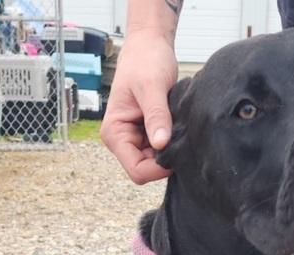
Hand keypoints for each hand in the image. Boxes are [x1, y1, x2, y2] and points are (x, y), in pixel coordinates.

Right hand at [101, 32, 177, 183]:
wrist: (149, 46)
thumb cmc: (145, 61)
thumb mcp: (151, 87)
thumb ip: (156, 116)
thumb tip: (161, 143)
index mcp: (114, 133)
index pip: (137, 170)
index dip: (158, 168)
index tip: (176, 151)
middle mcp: (122, 141)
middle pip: (147, 170)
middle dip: (164, 160)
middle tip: (179, 136)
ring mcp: (135, 140)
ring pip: (156, 163)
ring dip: (170, 151)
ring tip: (177, 127)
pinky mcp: (148, 136)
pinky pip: (163, 151)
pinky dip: (173, 144)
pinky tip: (178, 128)